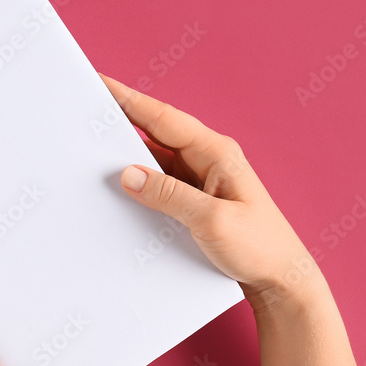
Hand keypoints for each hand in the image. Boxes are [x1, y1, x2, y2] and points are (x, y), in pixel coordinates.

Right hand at [100, 73, 321, 312]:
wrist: (281, 281)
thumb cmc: (260, 248)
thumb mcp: (212, 221)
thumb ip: (169, 196)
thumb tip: (127, 175)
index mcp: (217, 153)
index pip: (163, 118)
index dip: (129, 99)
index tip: (100, 83)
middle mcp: (207, 160)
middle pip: (155, 134)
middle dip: (121, 123)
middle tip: (84, 115)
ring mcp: (200, 181)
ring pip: (154, 161)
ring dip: (126, 158)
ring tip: (90, 152)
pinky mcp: (194, 202)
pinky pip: (159, 185)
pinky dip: (138, 185)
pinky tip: (117, 190)